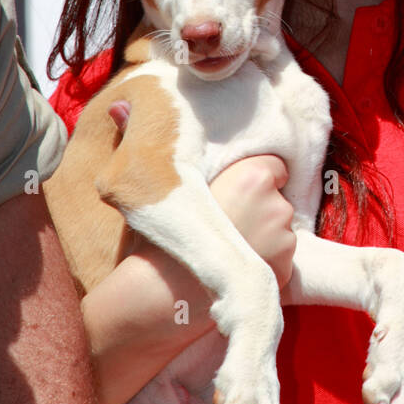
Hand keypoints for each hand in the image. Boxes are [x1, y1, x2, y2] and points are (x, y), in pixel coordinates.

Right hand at [107, 102, 295, 289]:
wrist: (162, 298)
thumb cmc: (157, 238)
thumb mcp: (156, 188)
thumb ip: (143, 142)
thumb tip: (118, 105)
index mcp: (252, 176)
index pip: (275, 165)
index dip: (255, 178)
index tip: (233, 191)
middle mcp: (276, 205)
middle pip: (277, 198)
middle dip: (259, 208)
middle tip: (226, 223)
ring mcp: (285, 241)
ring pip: (280, 230)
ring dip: (262, 236)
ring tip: (227, 249)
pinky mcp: (286, 271)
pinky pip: (282, 260)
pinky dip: (266, 263)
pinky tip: (234, 268)